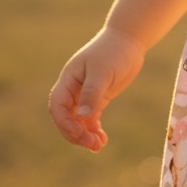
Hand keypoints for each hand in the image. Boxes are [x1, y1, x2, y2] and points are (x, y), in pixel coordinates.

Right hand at [48, 28, 145, 151]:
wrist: (129, 40)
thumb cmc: (114, 52)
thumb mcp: (103, 72)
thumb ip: (92, 93)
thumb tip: (83, 117)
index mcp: (68, 80)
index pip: (58, 106)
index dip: (65, 123)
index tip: (80, 134)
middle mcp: (73, 89)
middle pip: (66, 117)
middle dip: (75, 133)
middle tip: (92, 145)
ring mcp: (85, 94)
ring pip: (78, 121)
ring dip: (84, 135)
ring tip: (98, 146)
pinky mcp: (98, 97)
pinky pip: (90, 119)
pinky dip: (93, 130)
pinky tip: (102, 139)